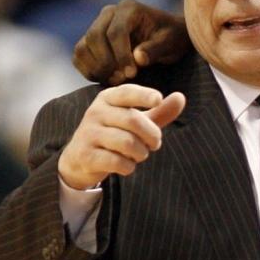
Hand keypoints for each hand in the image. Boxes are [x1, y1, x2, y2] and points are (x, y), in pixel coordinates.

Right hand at [57, 85, 185, 189]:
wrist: (79, 159)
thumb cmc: (113, 134)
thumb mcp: (135, 121)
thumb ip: (159, 112)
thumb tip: (181, 97)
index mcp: (108, 99)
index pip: (127, 92)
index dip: (144, 95)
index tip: (158, 100)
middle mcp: (95, 112)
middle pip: (133, 120)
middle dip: (152, 135)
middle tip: (155, 144)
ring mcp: (88, 133)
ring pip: (127, 142)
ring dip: (141, 153)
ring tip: (140, 154)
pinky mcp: (86, 154)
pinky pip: (117, 161)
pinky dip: (129, 166)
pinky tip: (127, 165)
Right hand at [72, 0, 191, 83]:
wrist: (167, 37)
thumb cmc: (172, 38)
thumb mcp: (171, 43)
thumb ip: (155, 49)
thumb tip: (138, 57)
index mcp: (129, 8)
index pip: (116, 32)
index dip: (121, 55)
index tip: (132, 74)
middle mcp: (109, 13)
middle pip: (95, 37)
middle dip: (107, 62)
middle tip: (122, 79)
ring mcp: (97, 25)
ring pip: (83, 46)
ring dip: (96, 67)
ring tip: (115, 80)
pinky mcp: (90, 40)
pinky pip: (79, 55)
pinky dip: (87, 69)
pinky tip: (105, 78)